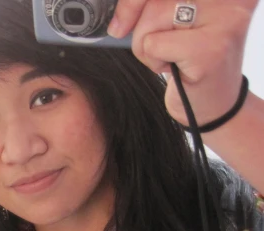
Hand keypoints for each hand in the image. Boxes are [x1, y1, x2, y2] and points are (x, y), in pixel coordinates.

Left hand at [108, 0, 257, 125]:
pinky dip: (155, 61)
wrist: (214, 104)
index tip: (119, 24)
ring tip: (173, 58)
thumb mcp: (173, 25)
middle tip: (161, 49)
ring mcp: (223, 20)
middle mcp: (228, 0)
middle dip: (143, 30)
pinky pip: (154, 44)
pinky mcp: (210, 48)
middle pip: (155, 1)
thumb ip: (153, 9)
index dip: (133, 2)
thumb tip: (118, 18)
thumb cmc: (190, 63)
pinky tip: (177, 69)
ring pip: (152, 18)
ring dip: (149, 47)